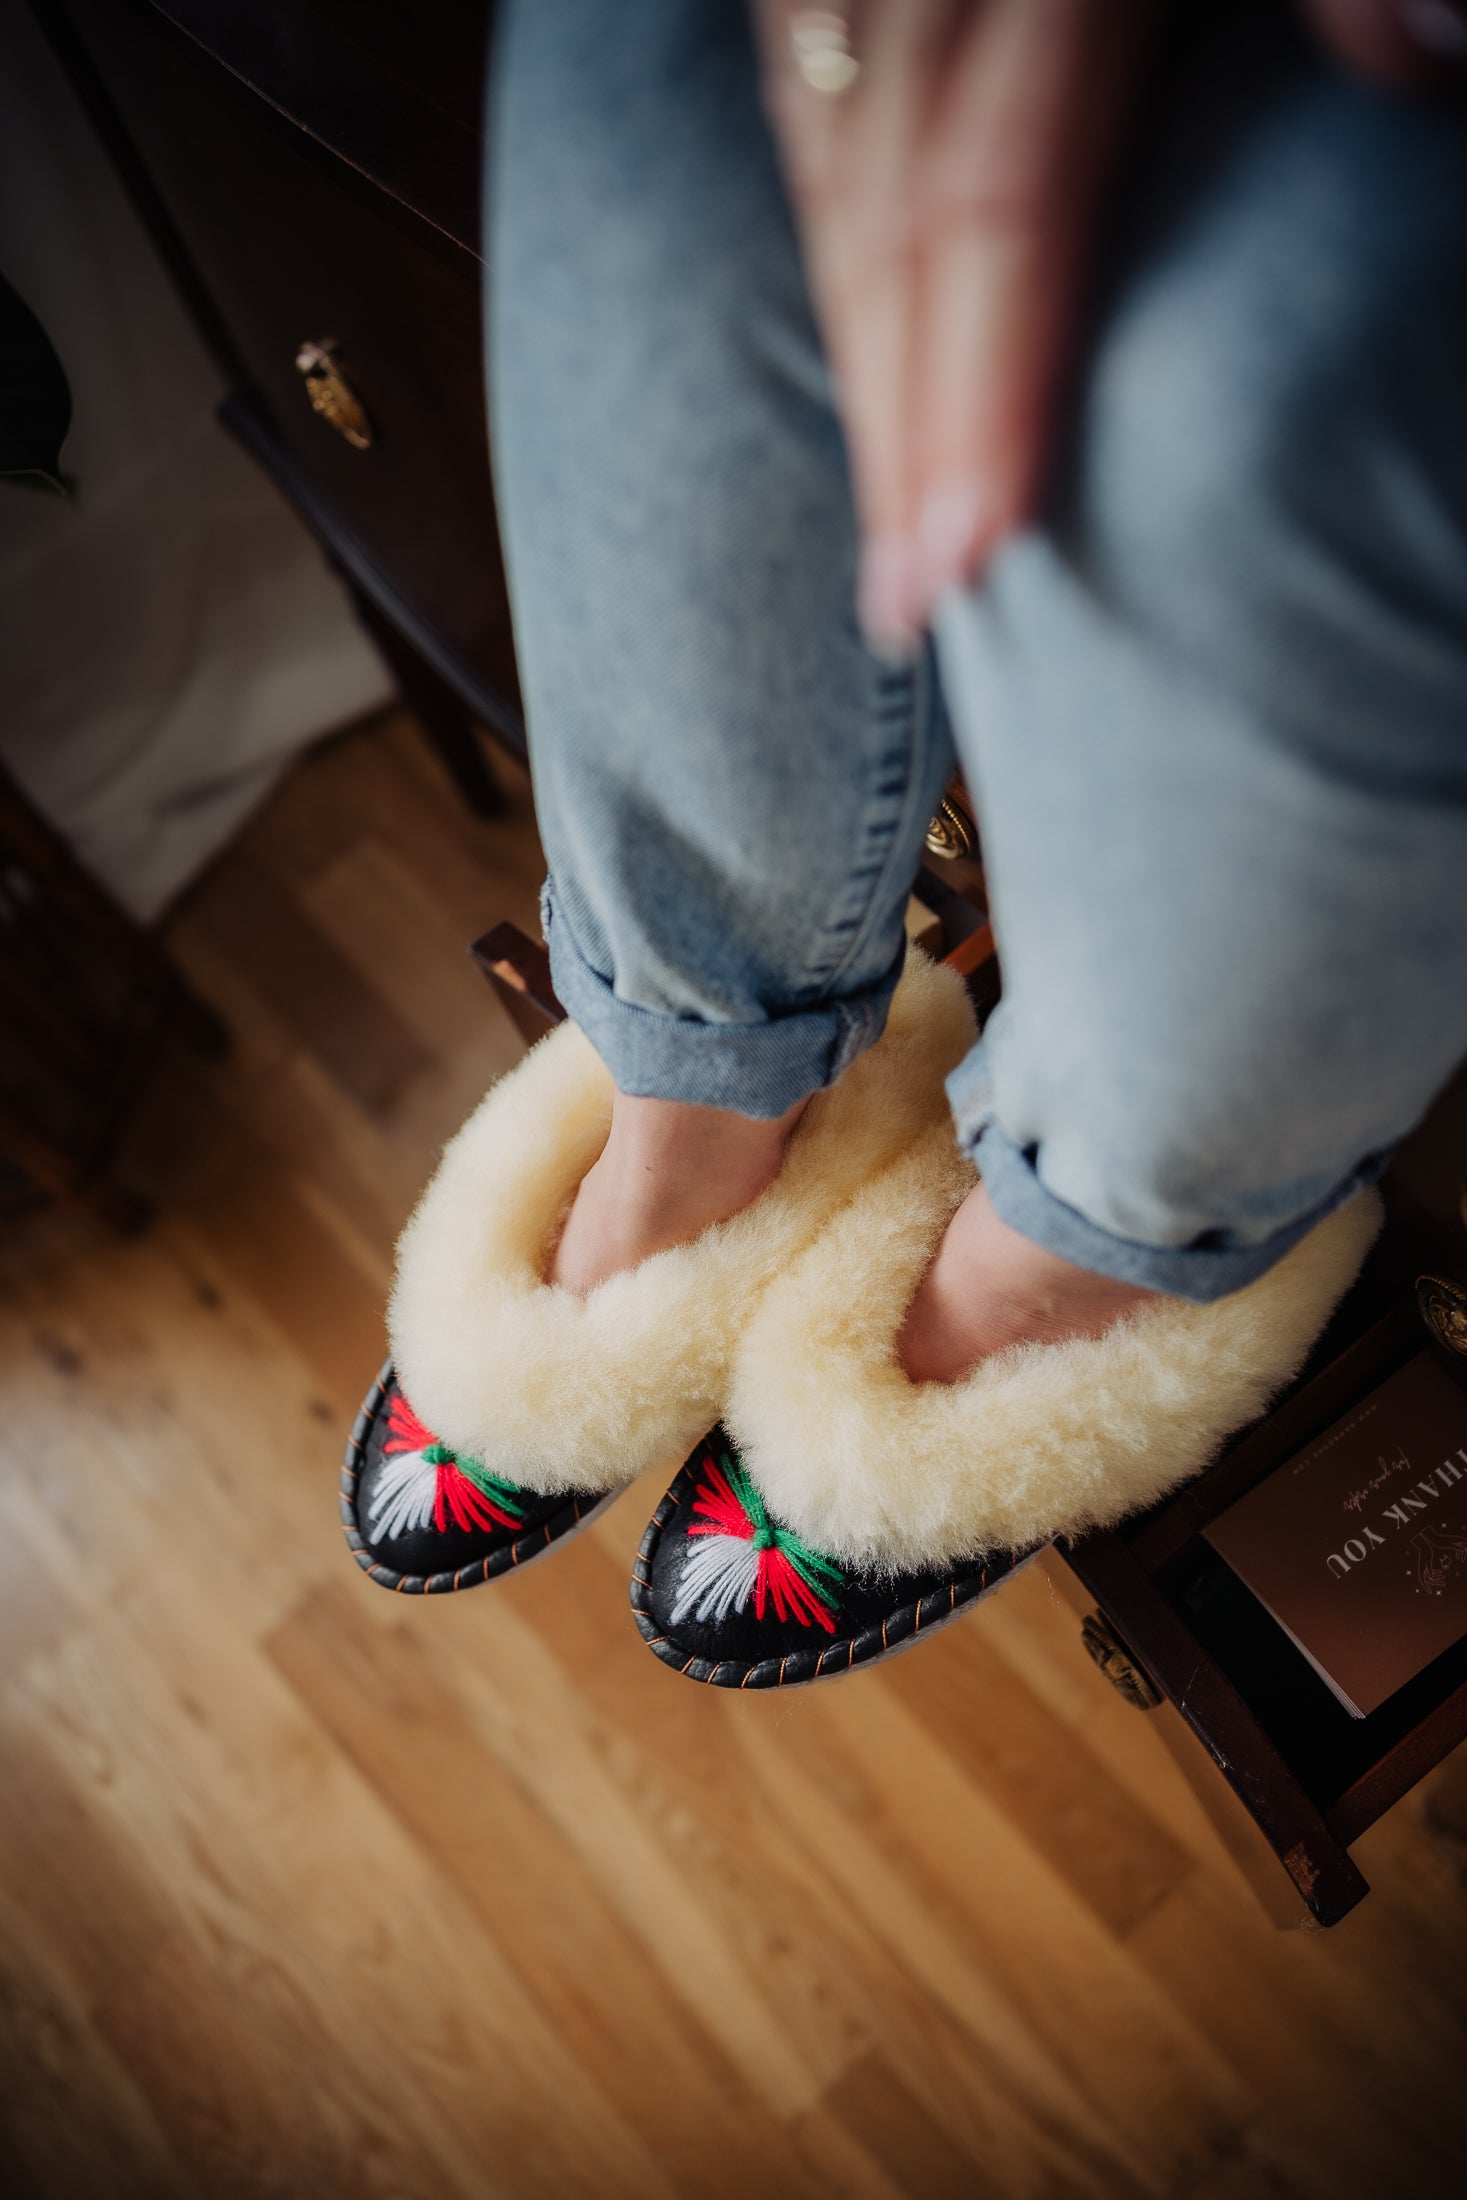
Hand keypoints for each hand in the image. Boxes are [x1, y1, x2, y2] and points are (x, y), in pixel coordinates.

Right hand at [755, 0, 1466, 657]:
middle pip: (888, 212)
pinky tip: (871, 344)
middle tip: (906, 604)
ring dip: (859, 360)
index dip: (978, 380)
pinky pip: (817, 97)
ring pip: (837, 168)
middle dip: (899, 420)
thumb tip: (1406, 75)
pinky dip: (842, 240)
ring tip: (887, 531)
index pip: (995, 185)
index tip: (972, 550)